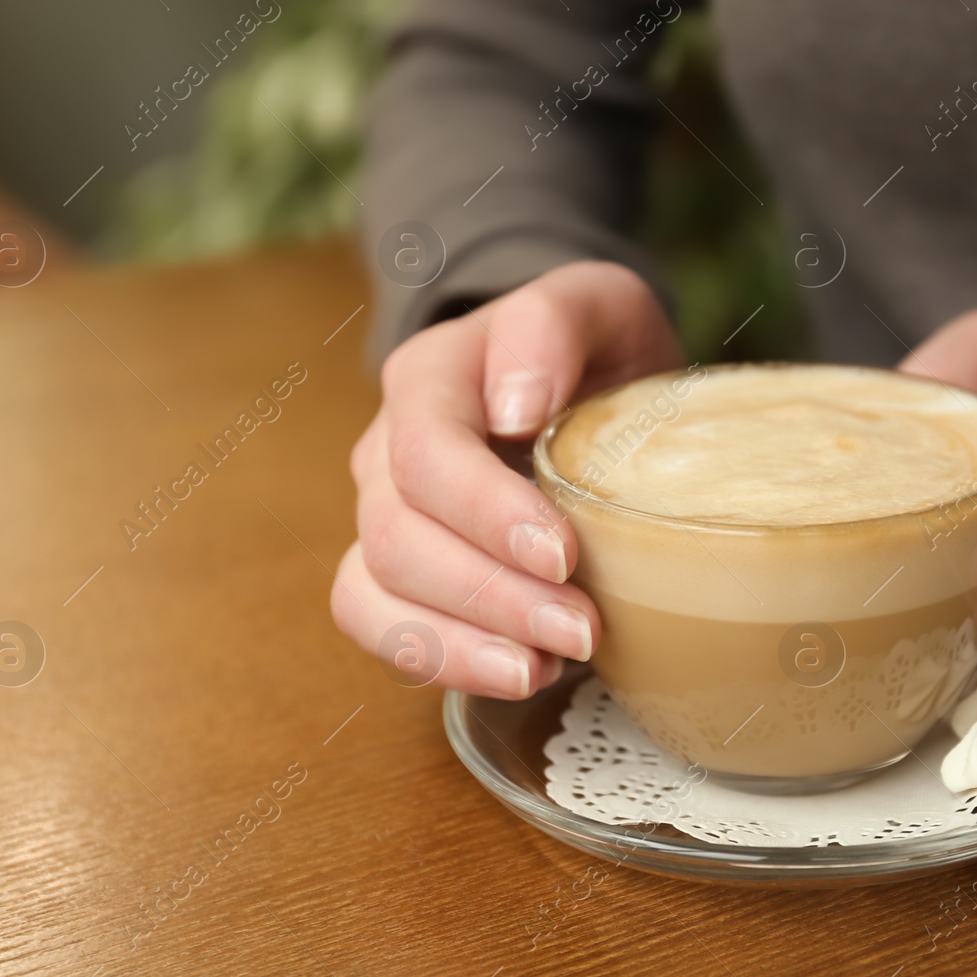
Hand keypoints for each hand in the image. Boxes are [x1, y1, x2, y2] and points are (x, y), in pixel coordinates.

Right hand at [334, 262, 681, 697]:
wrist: (587, 386)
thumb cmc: (595, 350)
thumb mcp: (600, 304)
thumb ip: (553, 323)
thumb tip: (513, 405)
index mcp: (430, 377)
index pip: (427, 450)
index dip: (486, 511)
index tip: (564, 554)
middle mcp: (387, 448)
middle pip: (398, 534)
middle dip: (490, 593)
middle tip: (582, 629)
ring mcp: (381, 514)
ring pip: (376, 589)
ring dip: (463, 640)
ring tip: (549, 664)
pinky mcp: (396, 573)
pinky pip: (379, 627)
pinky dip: (442, 660)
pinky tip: (521, 672)